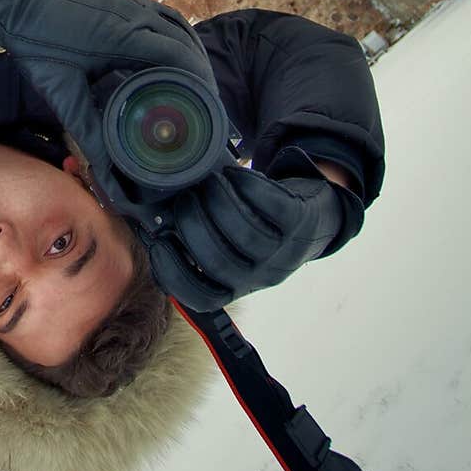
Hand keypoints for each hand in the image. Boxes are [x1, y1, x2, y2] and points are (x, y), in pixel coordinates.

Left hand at [0, 0, 222, 201]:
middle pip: (184, 41)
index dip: (199, 83)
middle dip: (200, 72)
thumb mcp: (60, 89)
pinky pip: (158, 14)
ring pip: (175, 24)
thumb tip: (104, 168)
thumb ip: (86, 127)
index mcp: (125, 35)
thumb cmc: (33, 38)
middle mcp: (134, 12)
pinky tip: (166, 54)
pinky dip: (172, 35)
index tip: (208, 107)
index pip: (180, 58)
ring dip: (189, 51)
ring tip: (194, 81)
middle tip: (206, 102)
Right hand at [152, 149, 364, 308]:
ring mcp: (283, 249)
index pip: (200, 297)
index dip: (173, 272)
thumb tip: (153, 225)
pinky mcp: (300, 220)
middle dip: (191, 224)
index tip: (158, 242)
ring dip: (217, 202)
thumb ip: (198, 244)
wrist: (317, 221)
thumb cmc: (259, 230)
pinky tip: (232, 174)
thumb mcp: (233, 249)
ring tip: (206, 183)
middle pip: (218, 261)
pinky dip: (246, 185)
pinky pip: (271, 205)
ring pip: (245, 232)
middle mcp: (260, 275)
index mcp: (237, 285)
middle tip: (183, 199)